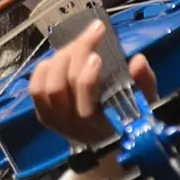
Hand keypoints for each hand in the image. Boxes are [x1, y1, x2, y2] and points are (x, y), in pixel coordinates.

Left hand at [30, 19, 156, 179]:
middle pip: (60, 88)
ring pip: (46, 86)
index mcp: (100, 129)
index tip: (97, 55)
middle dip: (75, 55)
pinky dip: (44, 68)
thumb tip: (138, 60)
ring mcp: (54, 122)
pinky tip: (59, 56)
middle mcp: (73, 127)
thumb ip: (144, 84)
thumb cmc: (128, 119)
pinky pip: (35, 88)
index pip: (85, 108)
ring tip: (79, 44)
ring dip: (60, 58)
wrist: (106, 144)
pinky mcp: (43, 115)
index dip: (87, 80)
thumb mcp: (144, 104)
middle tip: (92, 34)